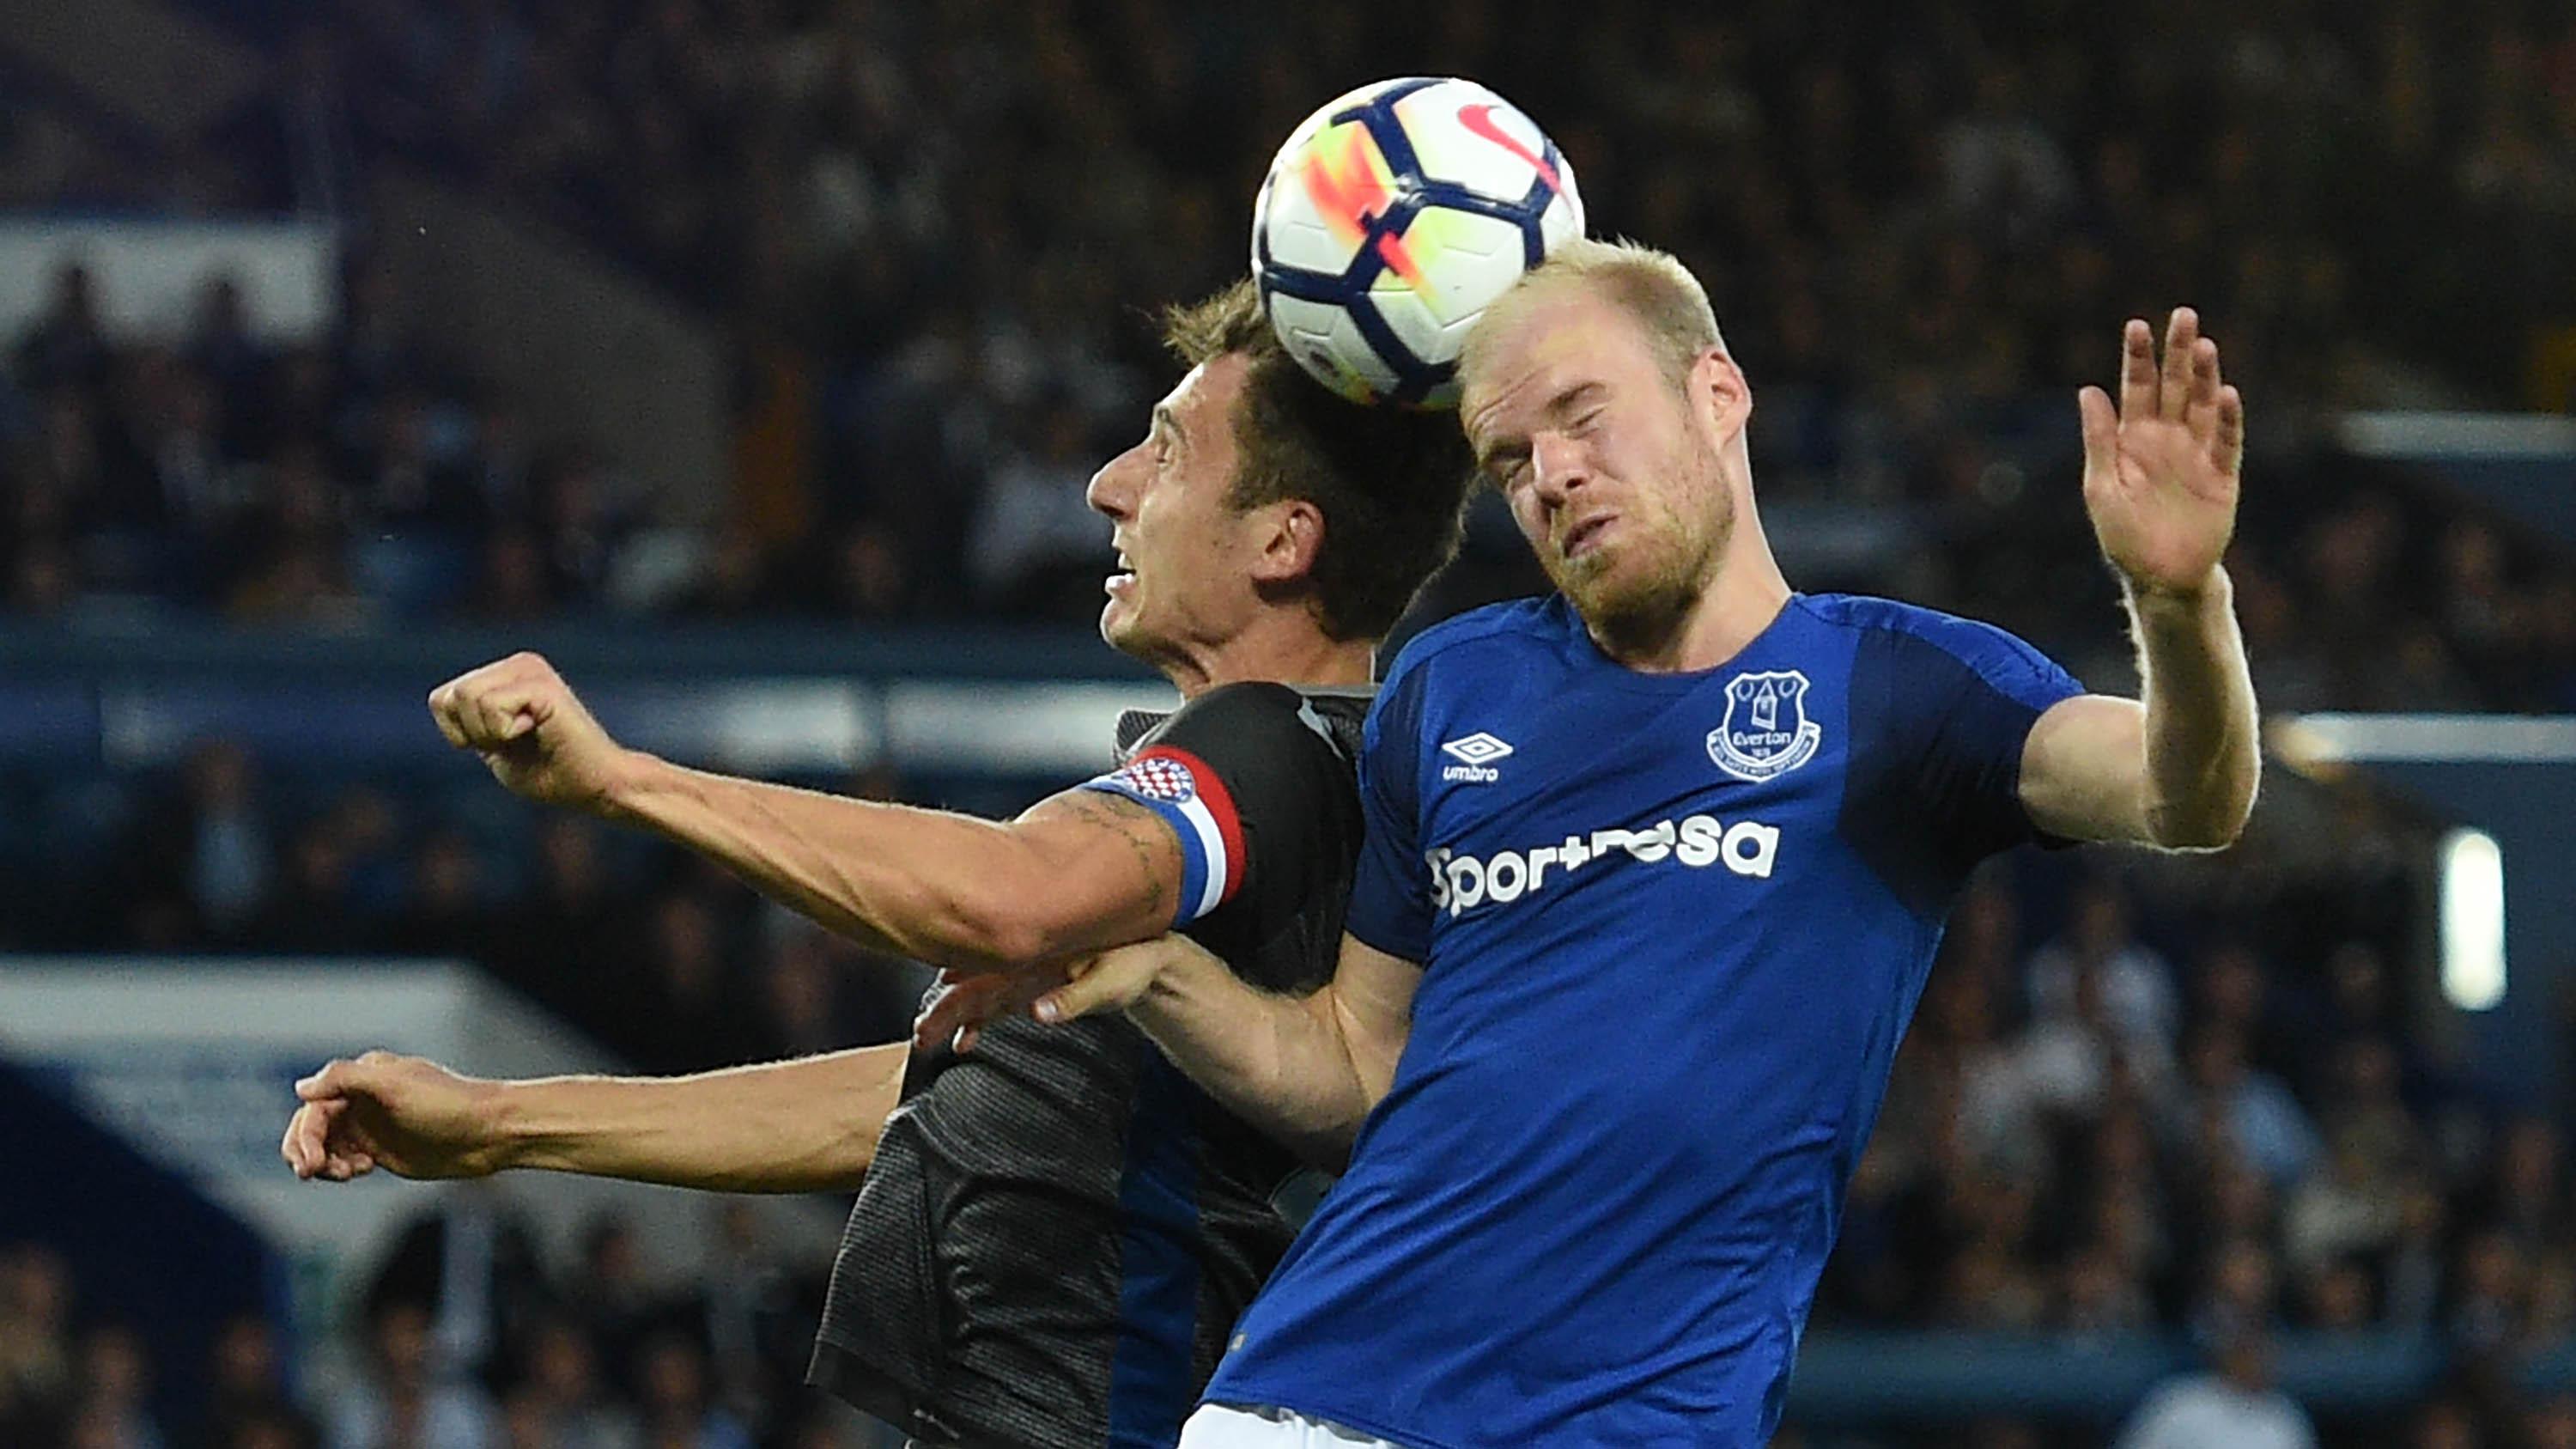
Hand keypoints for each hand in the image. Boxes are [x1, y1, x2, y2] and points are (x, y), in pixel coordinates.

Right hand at [280, 1052, 504, 1182]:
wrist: (489, 1133)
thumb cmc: (448, 1105)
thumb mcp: (396, 1086)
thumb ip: (346, 1079)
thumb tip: (301, 1088)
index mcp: (362, 1077)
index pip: (314, 1107)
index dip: (305, 1136)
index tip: (312, 1164)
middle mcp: (362, 1099)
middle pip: (311, 1127)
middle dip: (306, 1150)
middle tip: (314, 1172)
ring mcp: (371, 1126)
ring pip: (324, 1146)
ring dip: (324, 1163)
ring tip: (349, 1173)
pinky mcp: (381, 1150)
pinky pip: (344, 1160)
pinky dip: (341, 1169)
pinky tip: (363, 1171)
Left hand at [427, 653, 633, 811]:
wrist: (597, 787)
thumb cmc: (551, 773)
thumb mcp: (495, 745)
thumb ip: (471, 721)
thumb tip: (441, 700)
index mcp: (505, 674)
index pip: (440, 700)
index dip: (460, 734)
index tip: (502, 746)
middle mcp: (518, 663)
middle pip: (451, 697)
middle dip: (474, 734)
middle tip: (516, 743)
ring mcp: (530, 670)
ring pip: (466, 698)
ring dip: (490, 733)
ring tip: (528, 736)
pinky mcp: (541, 686)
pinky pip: (491, 707)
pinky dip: (505, 733)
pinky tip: (539, 732)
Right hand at [909, 935, 1202, 1049]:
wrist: (1152, 956)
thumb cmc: (1134, 964)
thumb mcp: (1108, 983)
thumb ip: (1072, 999)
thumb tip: (1036, 1013)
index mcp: (1035, 952)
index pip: (984, 969)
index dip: (956, 991)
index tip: (933, 1009)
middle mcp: (1024, 959)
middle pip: (973, 983)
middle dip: (943, 1009)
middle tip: (921, 1036)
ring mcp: (1026, 972)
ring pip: (979, 993)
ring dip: (954, 1016)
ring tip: (928, 1041)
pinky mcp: (1034, 986)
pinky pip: (998, 1004)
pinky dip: (979, 1022)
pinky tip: (964, 1042)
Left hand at [2078, 308, 2244, 598]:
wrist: (2159, 576)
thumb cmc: (2123, 534)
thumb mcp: (2101, 486)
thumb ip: (2099, 440)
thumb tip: (2088, 390)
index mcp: (2133, 439)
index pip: (2137, 388)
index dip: (2138, 358)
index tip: (2137, 325)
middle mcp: (2167, 439)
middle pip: (2175, 386)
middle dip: (2178, 352)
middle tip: (2184, 315)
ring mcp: (2196, 455)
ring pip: (2202, 406)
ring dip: (2204, 377)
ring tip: (2204, 346)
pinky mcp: (2222, 476)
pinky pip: (2225, 442)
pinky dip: (2225, 420)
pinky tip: (2225, 394)